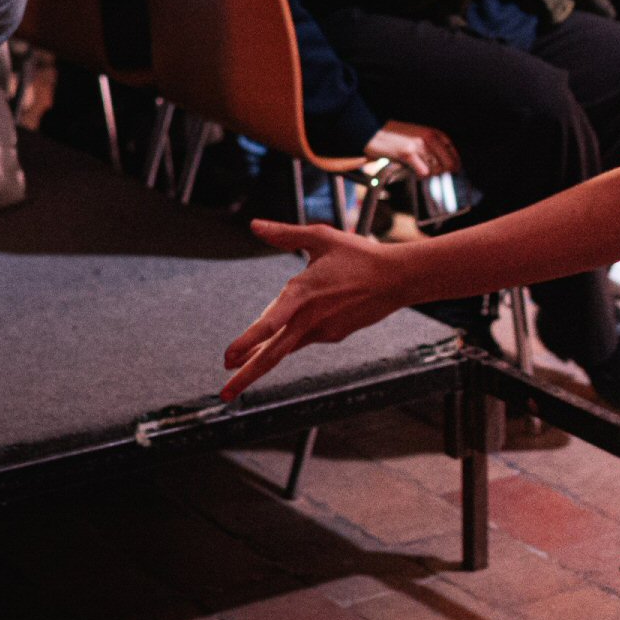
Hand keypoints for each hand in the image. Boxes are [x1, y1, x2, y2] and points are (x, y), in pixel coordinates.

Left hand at [222, 219, 411, 398]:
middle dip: (247, 376)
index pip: (269, 323)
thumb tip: (254, 225)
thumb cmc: (359, 254)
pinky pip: (303, 339)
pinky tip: (283, 336)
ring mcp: (322, 331)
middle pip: (273, 354)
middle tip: (223, 394)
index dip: (247, 342)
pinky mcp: (333, 335)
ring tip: (237, 370)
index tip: (227, 358)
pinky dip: (287, 341)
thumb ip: (285, 234)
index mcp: (302, 293)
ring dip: (260, 360)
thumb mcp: (320, 237)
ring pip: (285, 349)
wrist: (397, 279)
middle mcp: (310, 318)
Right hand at [364, 121, 459, 179]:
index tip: (454, 169)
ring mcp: (418, 145)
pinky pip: (423, 172)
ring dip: (429, 173)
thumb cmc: (392, 134)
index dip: (455, 162)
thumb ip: (429, 144)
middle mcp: (427, 137)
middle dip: (442, 171)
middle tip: (433, 174)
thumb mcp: (415, 134)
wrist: (371, 132)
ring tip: (418, 170)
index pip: (452, 150)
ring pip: (436, 169)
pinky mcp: (408, 153)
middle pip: (447, 163)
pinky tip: (412, 172)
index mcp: (431, 131)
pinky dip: (419, 175)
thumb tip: (442, 161)